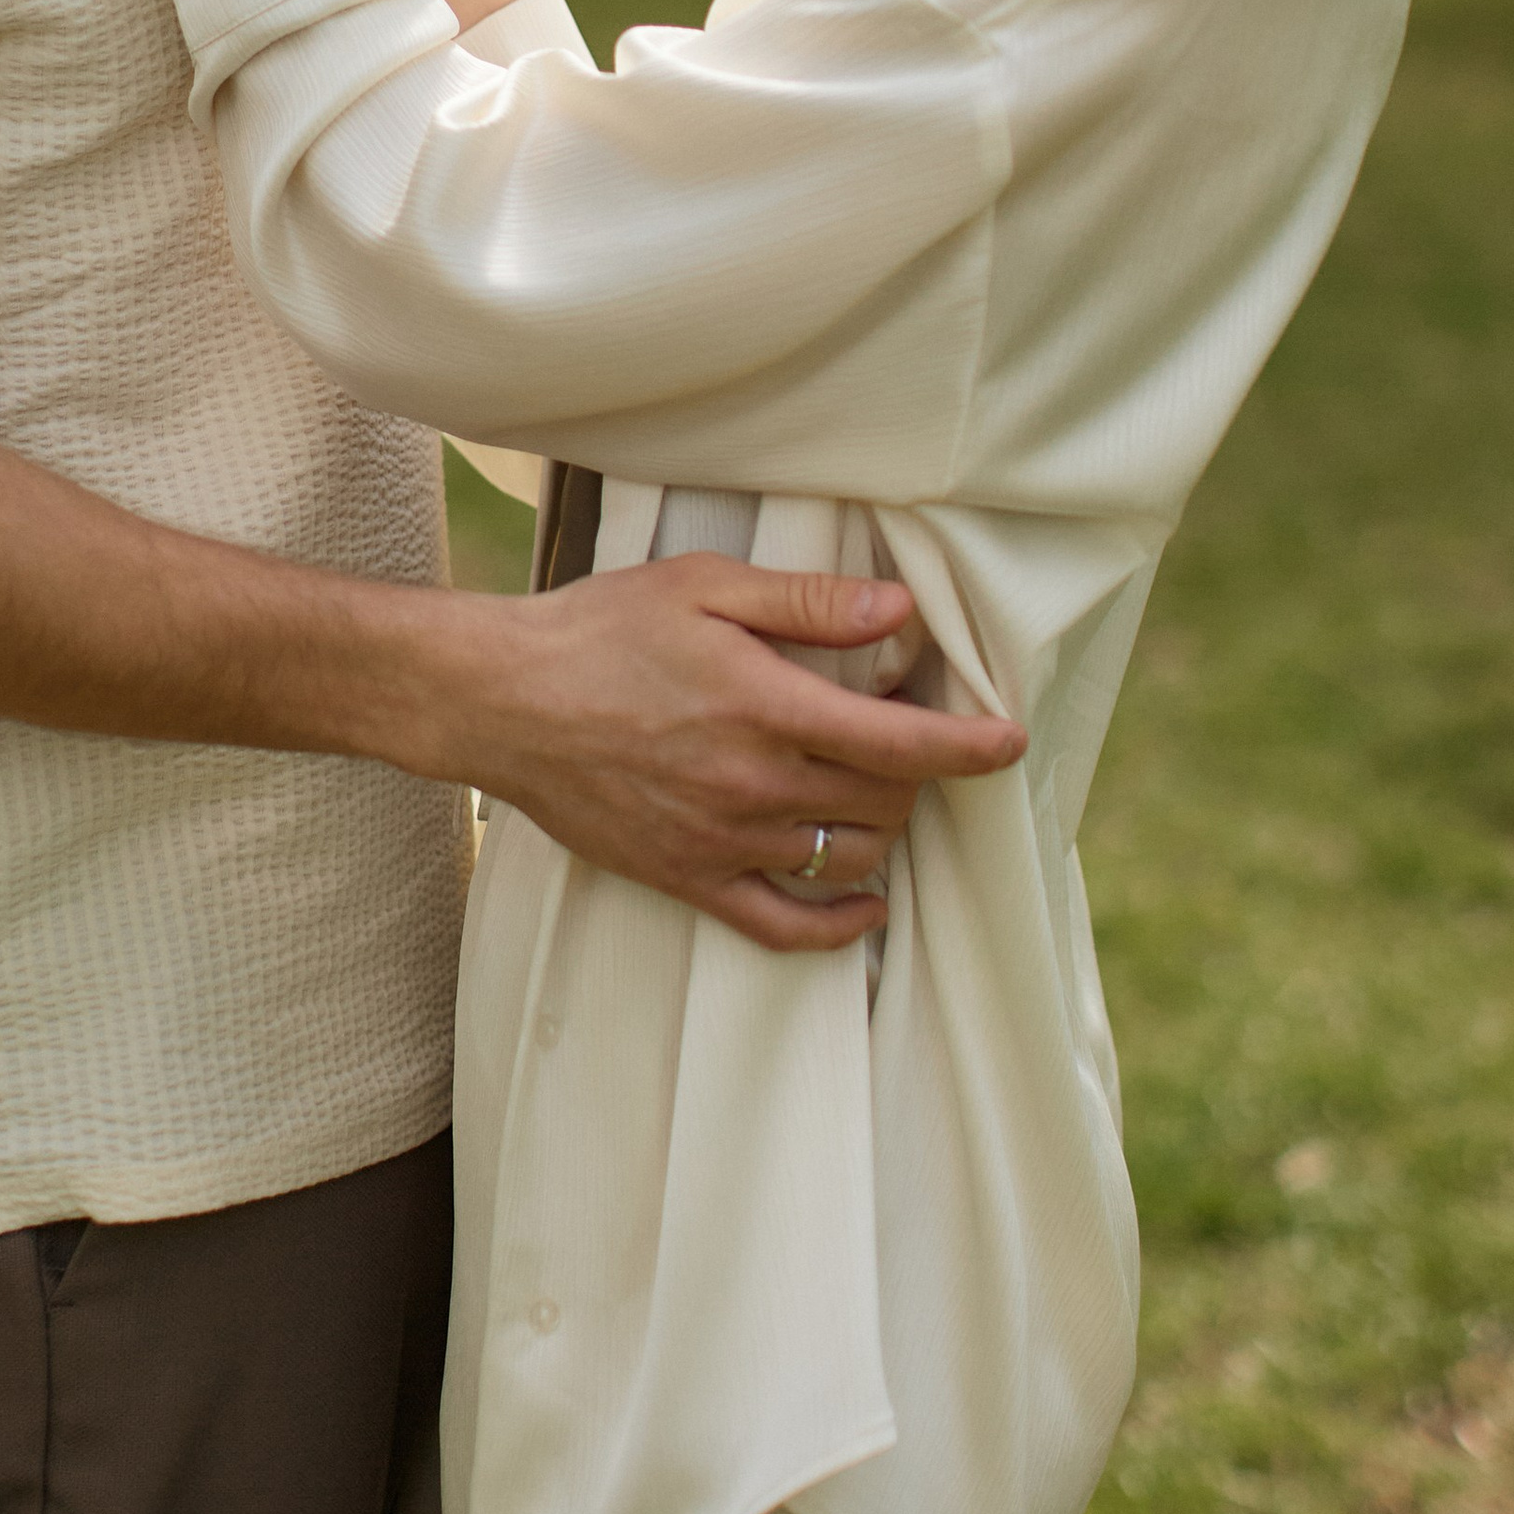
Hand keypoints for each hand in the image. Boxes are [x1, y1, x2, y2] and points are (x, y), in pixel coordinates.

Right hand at [458, 550, 1025, 955]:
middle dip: (916, 768)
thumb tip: (898, 613)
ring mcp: (721, 842)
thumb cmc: (601, 629)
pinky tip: (866, 903)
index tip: (1009, 741)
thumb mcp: (705, 587)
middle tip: (897, 726)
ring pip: (847, 858)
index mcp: (764, 708)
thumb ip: (807, 604)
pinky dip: (840, 924)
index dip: (967, 746)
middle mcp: (752, 785)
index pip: (898, 744)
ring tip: (870, 785)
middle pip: (882, 800)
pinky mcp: (688, 880)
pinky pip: (784, 926)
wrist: (504, 700)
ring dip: (881, 825)